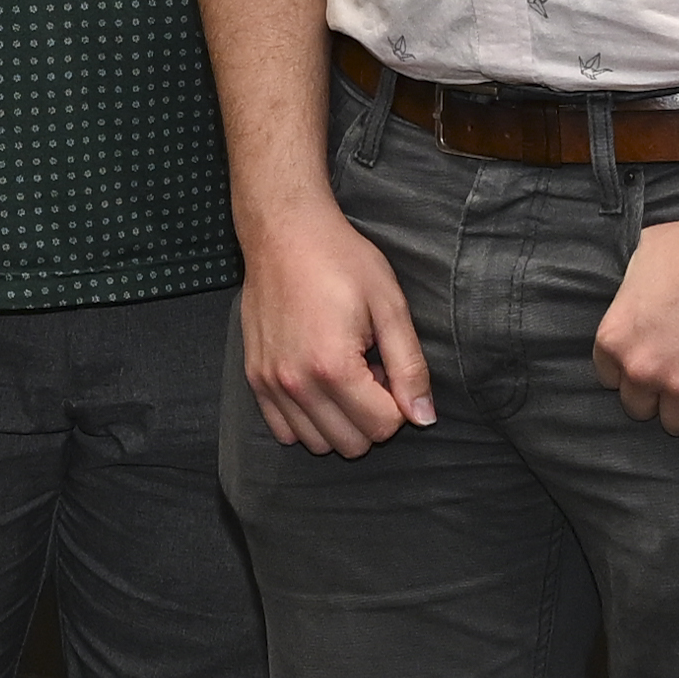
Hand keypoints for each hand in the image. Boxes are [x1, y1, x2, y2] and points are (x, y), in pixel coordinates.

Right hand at [236, 197, 433, 458]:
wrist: (284, 233)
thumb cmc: (342, 261)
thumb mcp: (390, 306)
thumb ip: (409, 366)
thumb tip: (424, 418)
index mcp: (333, 367)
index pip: (383, 427)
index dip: (398, 402)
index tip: (388, 365)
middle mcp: (296, 384)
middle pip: (352, 444)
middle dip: (372, 416)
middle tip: (369, 369)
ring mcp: (270, 384)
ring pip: (318, 443)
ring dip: (340, 420)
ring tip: (343, 374)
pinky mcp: (255, 379)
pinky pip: (285, 432)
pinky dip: (308, 420)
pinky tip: (318, 383)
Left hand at [593, 207, 678, 452]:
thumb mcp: (646, 255)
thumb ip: (632, 290)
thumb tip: (636, 298)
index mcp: (615, 337)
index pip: (610, 378)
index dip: (634, 369)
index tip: (655, 360)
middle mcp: (641, 369)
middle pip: (640, 406)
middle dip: (659, 391)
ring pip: (674, 424)